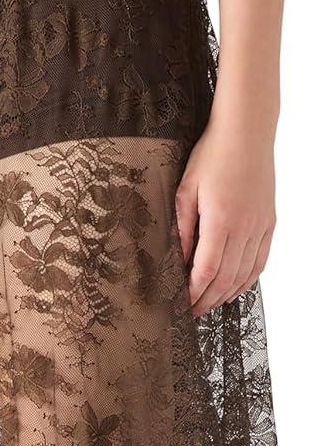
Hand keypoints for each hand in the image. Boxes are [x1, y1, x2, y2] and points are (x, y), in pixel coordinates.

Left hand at [175, 119, 275, 316]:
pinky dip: (247, 280)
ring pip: (244, 274)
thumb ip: (182, 227)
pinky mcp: (269, 222)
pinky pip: (260, 261)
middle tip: (192, 313)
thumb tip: (176, 259)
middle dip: (207, 300)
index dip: (194, 292)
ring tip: (210, 305)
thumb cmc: (212, 155)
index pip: (206, 269)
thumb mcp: (185, 190)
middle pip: (225, 278)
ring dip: (226, 294)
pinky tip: (235, 288)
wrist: (247, 132)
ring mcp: (260, 225)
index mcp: (221, 220)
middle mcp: (245, 227)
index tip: (182, 304)